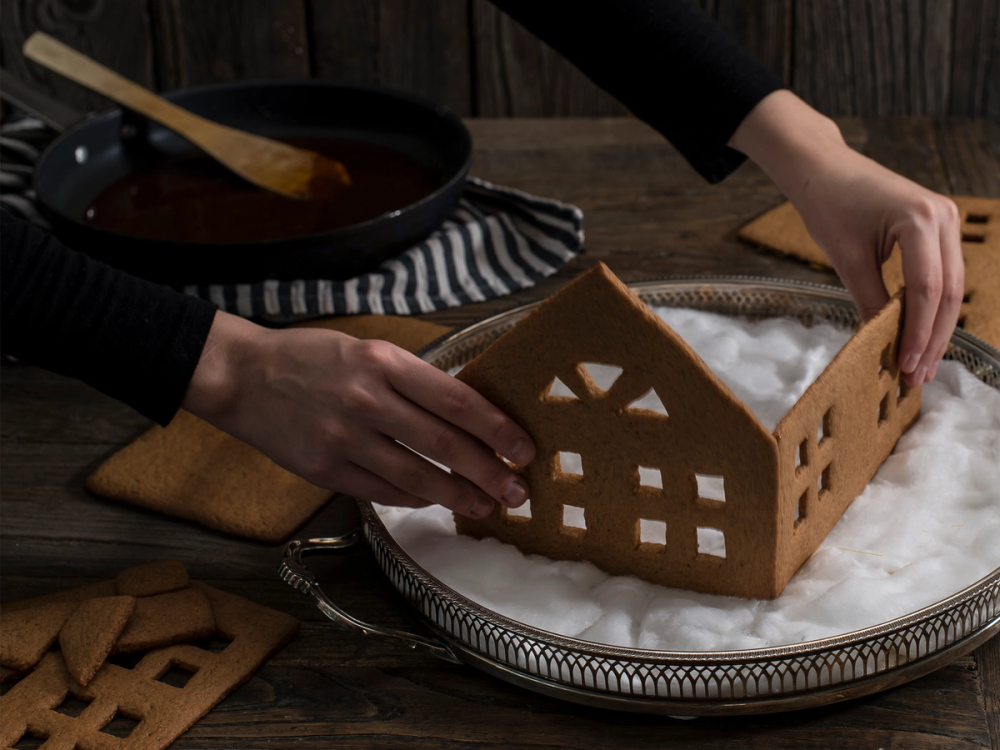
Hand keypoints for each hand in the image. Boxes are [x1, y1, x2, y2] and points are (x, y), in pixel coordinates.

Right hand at [182, 312, 534, 516]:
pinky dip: (416, 498)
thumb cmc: (312, 358)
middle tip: (518, 491)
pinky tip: (436, 500)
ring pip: (418, 478)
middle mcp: (367, 400)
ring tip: (486, 506)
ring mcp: (344, 439)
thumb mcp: (368, 350)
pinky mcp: (325, 470)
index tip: (523, 448)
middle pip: (445, 445)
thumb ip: (413, 381)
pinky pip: (383, 492)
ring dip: (459, 496)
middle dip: (490, 472)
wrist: (242, 377)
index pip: (457, 399)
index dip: (497, 428)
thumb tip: (468, 416)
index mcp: (383, 362)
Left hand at [729, 90, 963, 385]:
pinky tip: (919, 334)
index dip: (919, 332)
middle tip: (917, 377)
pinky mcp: (938, 227)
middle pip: (949, 292)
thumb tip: (882, 343)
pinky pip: (941, 274)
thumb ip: (869, 299)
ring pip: (950, 286)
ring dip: (936, 327)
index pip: (928, 289)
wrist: (823, 169)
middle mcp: (944, 216)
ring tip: (920, 365)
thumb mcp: (846, 258)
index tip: (907, 366)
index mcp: (921, 219)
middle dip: (933, 338)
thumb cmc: (828, 204)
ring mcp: (946, 219)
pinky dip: (930, 307)